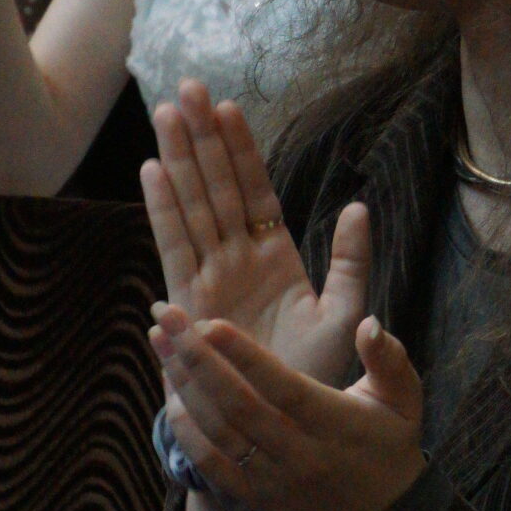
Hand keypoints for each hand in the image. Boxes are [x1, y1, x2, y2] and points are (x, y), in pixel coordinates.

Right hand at [144, 83, 370, 391]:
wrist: (282, 423)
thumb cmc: (315, 373)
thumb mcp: (346, 311)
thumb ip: (351, 261)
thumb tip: (359, 206)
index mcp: (276, 256)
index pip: (256, 190)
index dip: (242, 150)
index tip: (229, 106)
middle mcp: (237, 259)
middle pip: (215, 186)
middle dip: (201, 138)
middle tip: (186, 87)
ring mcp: (211, 276)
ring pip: (192, 204)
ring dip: (178, 158)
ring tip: (166, 112)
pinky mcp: (190, 300)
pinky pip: (174, 245)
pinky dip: (162, 208)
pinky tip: (151, 170)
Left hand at [151, 309, 426, 510]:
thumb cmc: (389, 442)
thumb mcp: (403, 398)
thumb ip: (389, 358)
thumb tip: (369, 324)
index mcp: (334, 423)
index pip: (282, 387)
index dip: (244, 356)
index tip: (209, 323)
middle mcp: (300, 454)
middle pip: (238, 405)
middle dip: (197, 358)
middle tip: (166, 317)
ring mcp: (274, 478)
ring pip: (219, 432)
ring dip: (183, 386)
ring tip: (159, 343)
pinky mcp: (257, 496)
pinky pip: (213, 465)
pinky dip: (187, 433)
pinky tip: (169, 397)